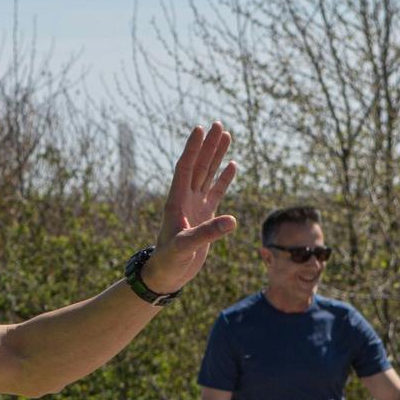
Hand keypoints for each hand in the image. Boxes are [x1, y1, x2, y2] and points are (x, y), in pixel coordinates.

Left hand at [142, 124, 239, 294]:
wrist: (167, 274)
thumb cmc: (169, 260)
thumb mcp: (185, 247)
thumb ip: (206, 233)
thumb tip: (231, 221)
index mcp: (176, 201)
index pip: (185, 168)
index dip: (193, 149)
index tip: (200, 128)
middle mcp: (185, 199)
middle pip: (199, 166)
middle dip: (208, 145)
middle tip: (218, 124)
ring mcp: (195, 206)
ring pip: (208, 175)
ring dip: (217, 156)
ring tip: (226, 136)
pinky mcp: (205, 216)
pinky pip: (216, 192)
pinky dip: (224, 179)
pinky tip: (232, 165)